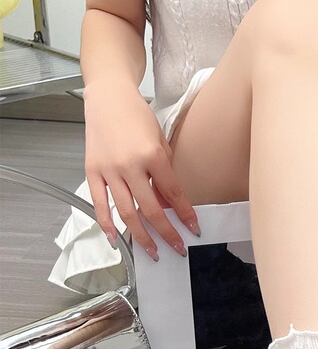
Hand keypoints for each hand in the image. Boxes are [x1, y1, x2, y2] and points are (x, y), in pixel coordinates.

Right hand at [83, 81, 198, 260]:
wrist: (108, 96)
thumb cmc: (138, 117)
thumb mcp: (161, 142)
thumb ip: (165, 174)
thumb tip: (170, 206)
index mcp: (152, 155)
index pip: (173, 194)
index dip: (185, 215)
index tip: (194, 229)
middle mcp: (130, 165)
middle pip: (151, 210)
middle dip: (167, 233)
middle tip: (178, 248)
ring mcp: (109, 170)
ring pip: (126, 212)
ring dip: (142, 236)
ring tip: (154, 252)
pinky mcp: (92, 171)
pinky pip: (99, 204)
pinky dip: (106, 224)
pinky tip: (116, 240)